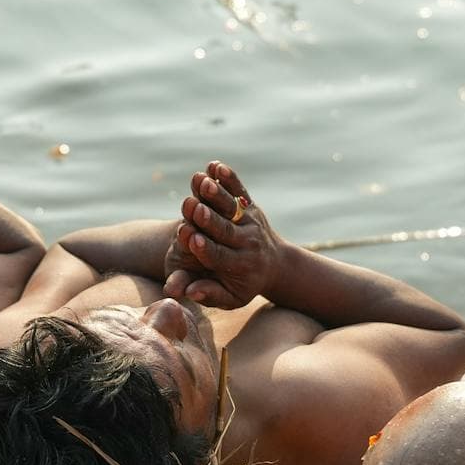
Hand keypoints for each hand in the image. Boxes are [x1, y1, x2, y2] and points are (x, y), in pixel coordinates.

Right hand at [161, 161, 279, 308]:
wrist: (275, 265)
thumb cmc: (243, 284)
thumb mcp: (230, 298)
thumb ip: (210, 294)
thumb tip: (189, 293)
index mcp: (240, 267)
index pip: (219, 256)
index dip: (204, 247)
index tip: (190, 237)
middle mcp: (247, 243)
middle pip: (225, 229)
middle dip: (208, 218)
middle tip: (193, 206)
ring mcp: (251, 222)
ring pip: (232, 207)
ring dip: (216, 193)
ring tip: (202, 180)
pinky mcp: (251, 207)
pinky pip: (240, 191)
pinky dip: (229, 178)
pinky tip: (215, 165)